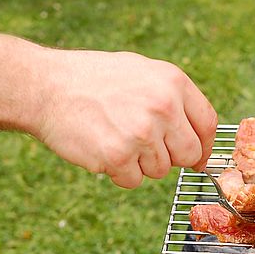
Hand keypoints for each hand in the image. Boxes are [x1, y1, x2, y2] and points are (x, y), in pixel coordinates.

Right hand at [27, 49, 216, 188]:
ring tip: (115, 137)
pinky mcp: (118, 156)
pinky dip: (119, 173)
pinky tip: (102, 149)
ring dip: (140, 164)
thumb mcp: (141, 72)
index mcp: (173, 82)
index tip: (195, 156)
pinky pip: (134, 181)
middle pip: (189, 155)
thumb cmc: (93, 80)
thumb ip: (172, 97)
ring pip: (160, 171)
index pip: (208, 124)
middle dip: (171, 157)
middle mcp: (163, 107)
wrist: (45, 87)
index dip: (203, 145)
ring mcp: (141, 133)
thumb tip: (198, 133)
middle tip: (144, 146)